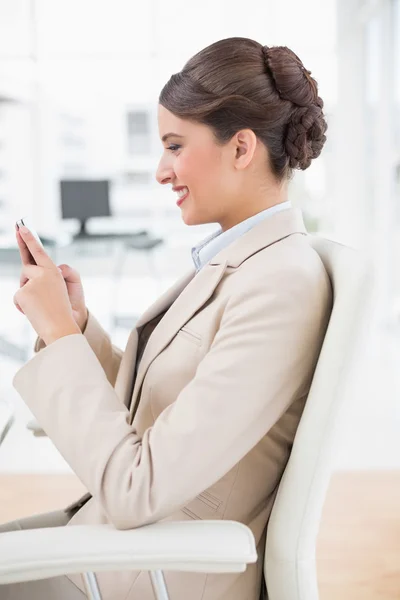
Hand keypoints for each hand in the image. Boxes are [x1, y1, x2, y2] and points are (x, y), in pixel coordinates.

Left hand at [13, 225, 80, 345]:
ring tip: (39, 307)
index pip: (39, 252)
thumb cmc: (60, 312)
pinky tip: (33, 312)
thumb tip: (25, 280)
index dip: (30, 239)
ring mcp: (33, 281)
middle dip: (21, 249)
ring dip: (26, 296)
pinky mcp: (23, 292)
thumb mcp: (54, 291)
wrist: (61, 327)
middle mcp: (44, 273)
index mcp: (54, 272)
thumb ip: (40, 281)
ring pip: (22, 285)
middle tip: (17, 226)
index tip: (22, 226)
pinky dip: (22, 307)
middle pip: (26, 267)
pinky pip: (17, 298)